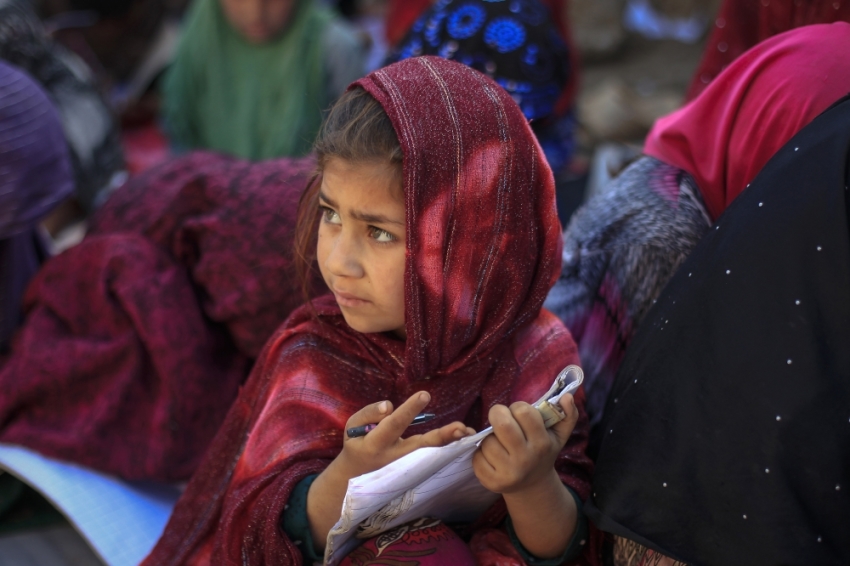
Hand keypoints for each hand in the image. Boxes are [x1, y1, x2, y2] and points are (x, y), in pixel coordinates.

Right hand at [307, 391, 473, 547]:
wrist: (354, 480)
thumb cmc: (357, 445)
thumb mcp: (353, 427)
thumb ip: (370, 413)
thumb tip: (390, 406)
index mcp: (376, 444)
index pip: (394, 424)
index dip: (409, 410)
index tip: (425, 395)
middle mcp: (395, 458)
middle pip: (421, 446)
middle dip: (441, 436)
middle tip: (460, 427)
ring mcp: (406, 468)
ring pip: (431, 455)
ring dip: (450, 443)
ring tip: (467, 432)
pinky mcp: (414, 471)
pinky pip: (433, 459)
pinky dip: (449, 449)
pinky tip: (464, 439)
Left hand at [472, 394, 577, 494]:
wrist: (533, 485)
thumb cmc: (542, 452)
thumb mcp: (559, 435)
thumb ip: (568, 414)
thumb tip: (567, 397)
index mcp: (542, 444)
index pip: (523, 412)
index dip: (517, 408)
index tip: (518, 414)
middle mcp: (525, 459)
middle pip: (502, 424)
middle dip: (497, 414)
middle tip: (500, 418)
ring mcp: (508, 473)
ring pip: (487, 441)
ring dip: (489, 437)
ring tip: (499, 441)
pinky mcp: (492, 483)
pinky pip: (476, 458)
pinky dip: (480, 453)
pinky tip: (491, 456)